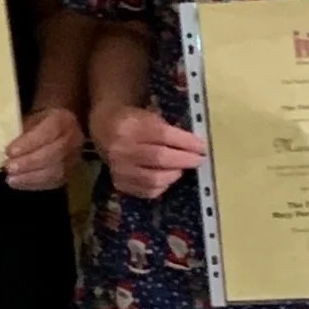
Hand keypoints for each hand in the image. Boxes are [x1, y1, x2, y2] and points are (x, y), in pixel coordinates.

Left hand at [4, 106, 83, 192]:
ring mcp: (73, 158)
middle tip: (9, 167)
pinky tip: (18, 183)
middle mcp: (73, 139)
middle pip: (54, 154)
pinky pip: (53, 182)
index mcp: (63, 120)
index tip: (9, 151)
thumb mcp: (30, 117)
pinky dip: (33, 184)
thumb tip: (3, 146)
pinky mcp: (69, 173)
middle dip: (29, 163)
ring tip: (11, 178)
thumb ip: (21, 130)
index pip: (49, 132)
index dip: (29, 143)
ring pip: (56, 171)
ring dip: (30, 177)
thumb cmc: (41, 121)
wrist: (61, 127)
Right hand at [92, 102, 206, 199]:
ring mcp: (119, 168)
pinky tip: (167, 177)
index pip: (163, 135)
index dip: (186, 142)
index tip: (203, 147)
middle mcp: (122, 148)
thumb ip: (169, 130)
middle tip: (199, 160)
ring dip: (174, 174)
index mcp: (130, 126)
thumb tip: (196, 146)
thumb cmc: (134, 122)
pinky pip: (147, 191)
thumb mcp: (149, 117)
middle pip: (159, 158)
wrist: (105, 129)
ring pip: (154, 179)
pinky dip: (163, 186)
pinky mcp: (119, 183)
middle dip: (185, 160)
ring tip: (181, 168)